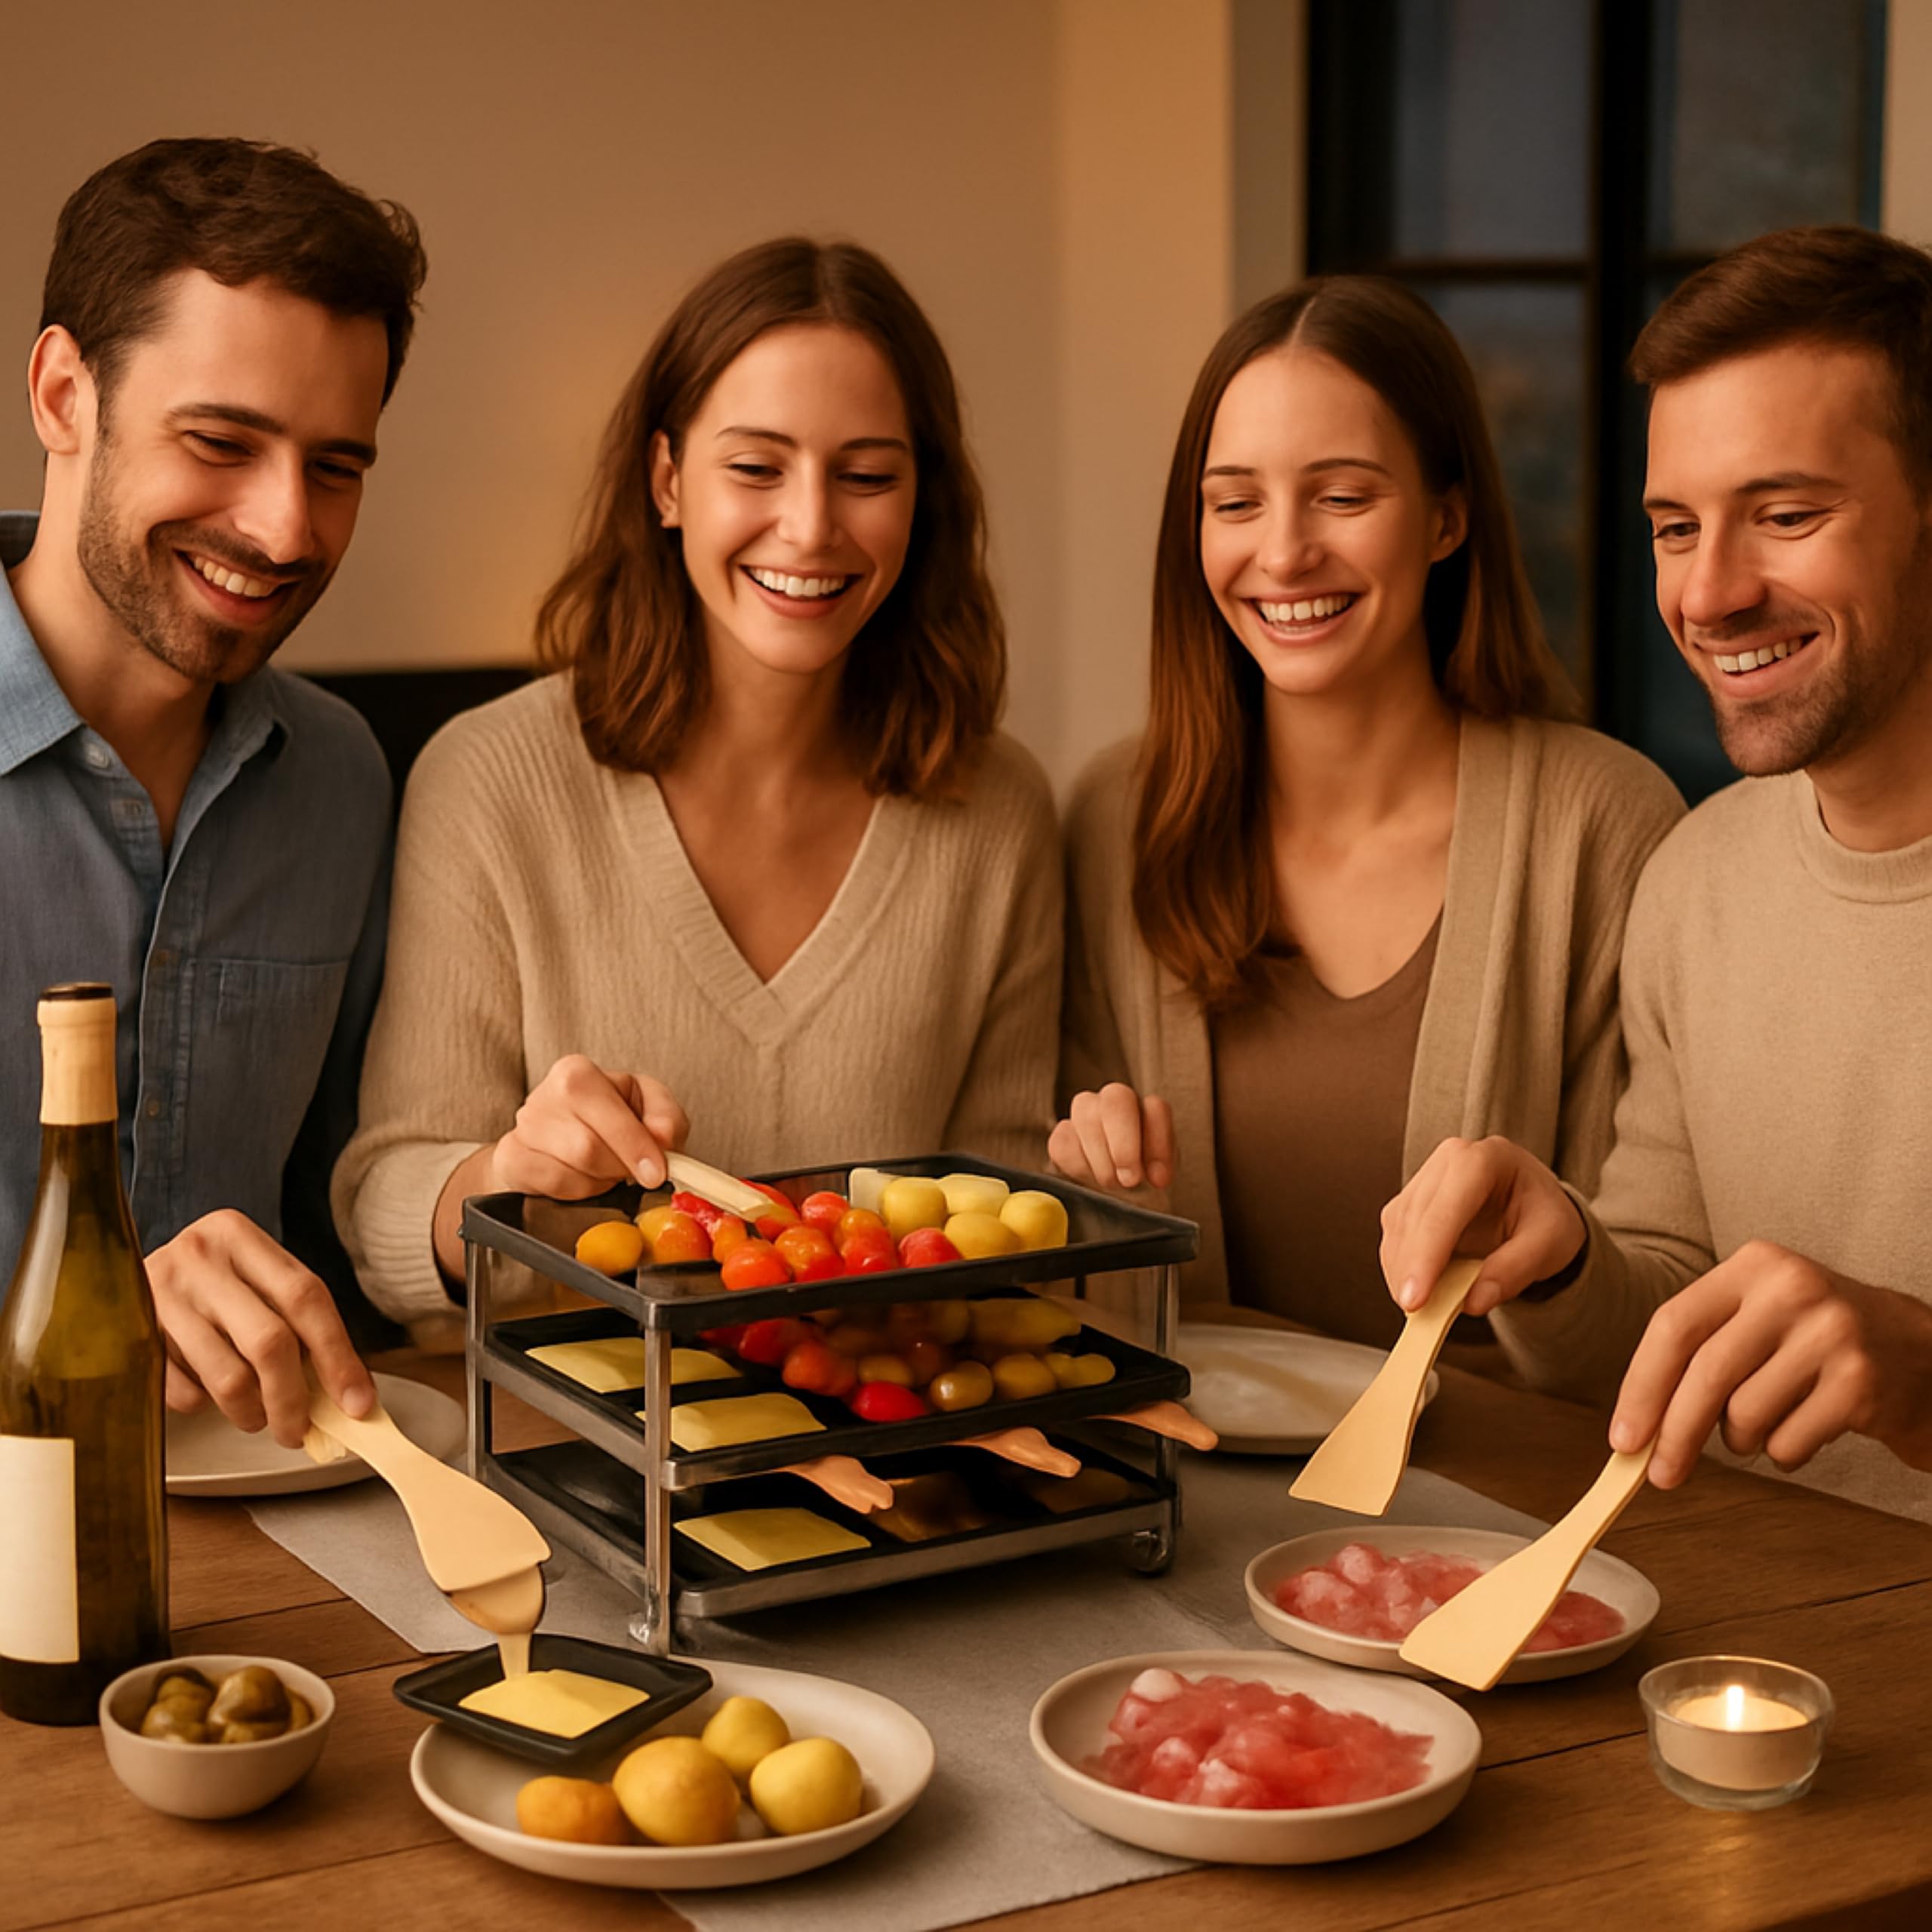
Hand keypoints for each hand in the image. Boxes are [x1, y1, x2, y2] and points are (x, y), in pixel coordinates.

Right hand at [149, 1209, 374, 1448]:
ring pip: (228, 1377)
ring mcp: (159, 1295)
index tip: (357, 1404)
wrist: (106, 1260)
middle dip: (293, 1399)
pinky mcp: (129, 1335)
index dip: (339, 1357)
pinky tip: (209, 1392)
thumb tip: (351, 1397)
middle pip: (270, 1342)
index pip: (307, 1298)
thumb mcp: (254, 1280)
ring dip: (252, 1412)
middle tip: (299, 1430)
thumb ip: (300, 1324)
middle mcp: (199, 1257)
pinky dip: (205, 1405)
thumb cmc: (209, 1281)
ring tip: (257, 1416)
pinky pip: (183, 1393)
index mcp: (241, 1236)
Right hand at [489, 1054, 689, 1196]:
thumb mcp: (650, 1107)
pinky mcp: (510, 1158)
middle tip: (628, 1170)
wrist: (567, 1135)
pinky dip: (575, 1191)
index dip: (636, 1148)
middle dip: (617, 1168)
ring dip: (598, 1181)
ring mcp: (523, 1128)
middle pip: (587, 1149)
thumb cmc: (612, 1118)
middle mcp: (544, 1096)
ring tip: (604, 1169)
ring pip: (569, 1172)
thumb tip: (663, 1137)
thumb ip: (666, 1116)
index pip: (608, 1115)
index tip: (656, 1173)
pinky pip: (550, 1187)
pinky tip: (582, 1178)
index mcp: (578, 1073)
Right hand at [1048, 1083, 1174, 1190]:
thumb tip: (1157, 1177)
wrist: (1123, 1194)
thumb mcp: (1163, 1179)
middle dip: (1123, 1145)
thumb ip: (1161, 1171)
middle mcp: (1118, 1102)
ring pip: (1085, 1116)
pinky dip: (1077, 1167)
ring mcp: (1087, 1113)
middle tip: (1129, 1180)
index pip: (1155, 1108)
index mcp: (1152, 1111)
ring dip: (1100, 1159)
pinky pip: (1062, 1143)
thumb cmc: (1146, 1183)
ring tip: (1112, 1184)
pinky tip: (1090, 1180)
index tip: (1159, 1179)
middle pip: (1116, 1099)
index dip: (1157, 1144)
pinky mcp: (1063, 1135)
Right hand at [1378, 1135, 1585, 1317]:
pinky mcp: (1410, 1202)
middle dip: (1411, 1270)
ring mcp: (1424, 1180)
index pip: (1444, 1210)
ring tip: (1421, 1308)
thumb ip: (1515, 1270)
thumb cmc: (1544, 1214)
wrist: (1535, 1202)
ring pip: (1399, 1230)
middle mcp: (1447, 1161)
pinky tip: (1417, 1290)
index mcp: (1483, 1160)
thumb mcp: (1551, 1242)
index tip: (1415, 1299)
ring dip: (1403, 1273)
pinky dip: (1402, 1269)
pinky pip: (1396, 1238)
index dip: (1426, 1256)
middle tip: (1416, 1313)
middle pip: (1415, 1219)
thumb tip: (1472, 1301)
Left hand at [1610, 1241, 1931, 1486]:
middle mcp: (1791, 1290)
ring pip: (1745, 1414)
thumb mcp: (1758, 1315)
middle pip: (1705, 1373)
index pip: (1674, 1325)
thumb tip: (1639, 1422)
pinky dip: (1781, 1452)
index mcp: (1753, 1265)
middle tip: (1659, 1473)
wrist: (1917, 1352)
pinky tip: (1802, 1429)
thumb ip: (1699, 1351)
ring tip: (1762, 1423)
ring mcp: (1831, 1334)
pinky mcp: (1860, 1383)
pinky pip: (1788, 1442)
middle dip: (1674, 1432)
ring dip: (1740, 1439)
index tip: (1623, 1436)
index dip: (1642, 1385)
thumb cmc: (1815, 1338)